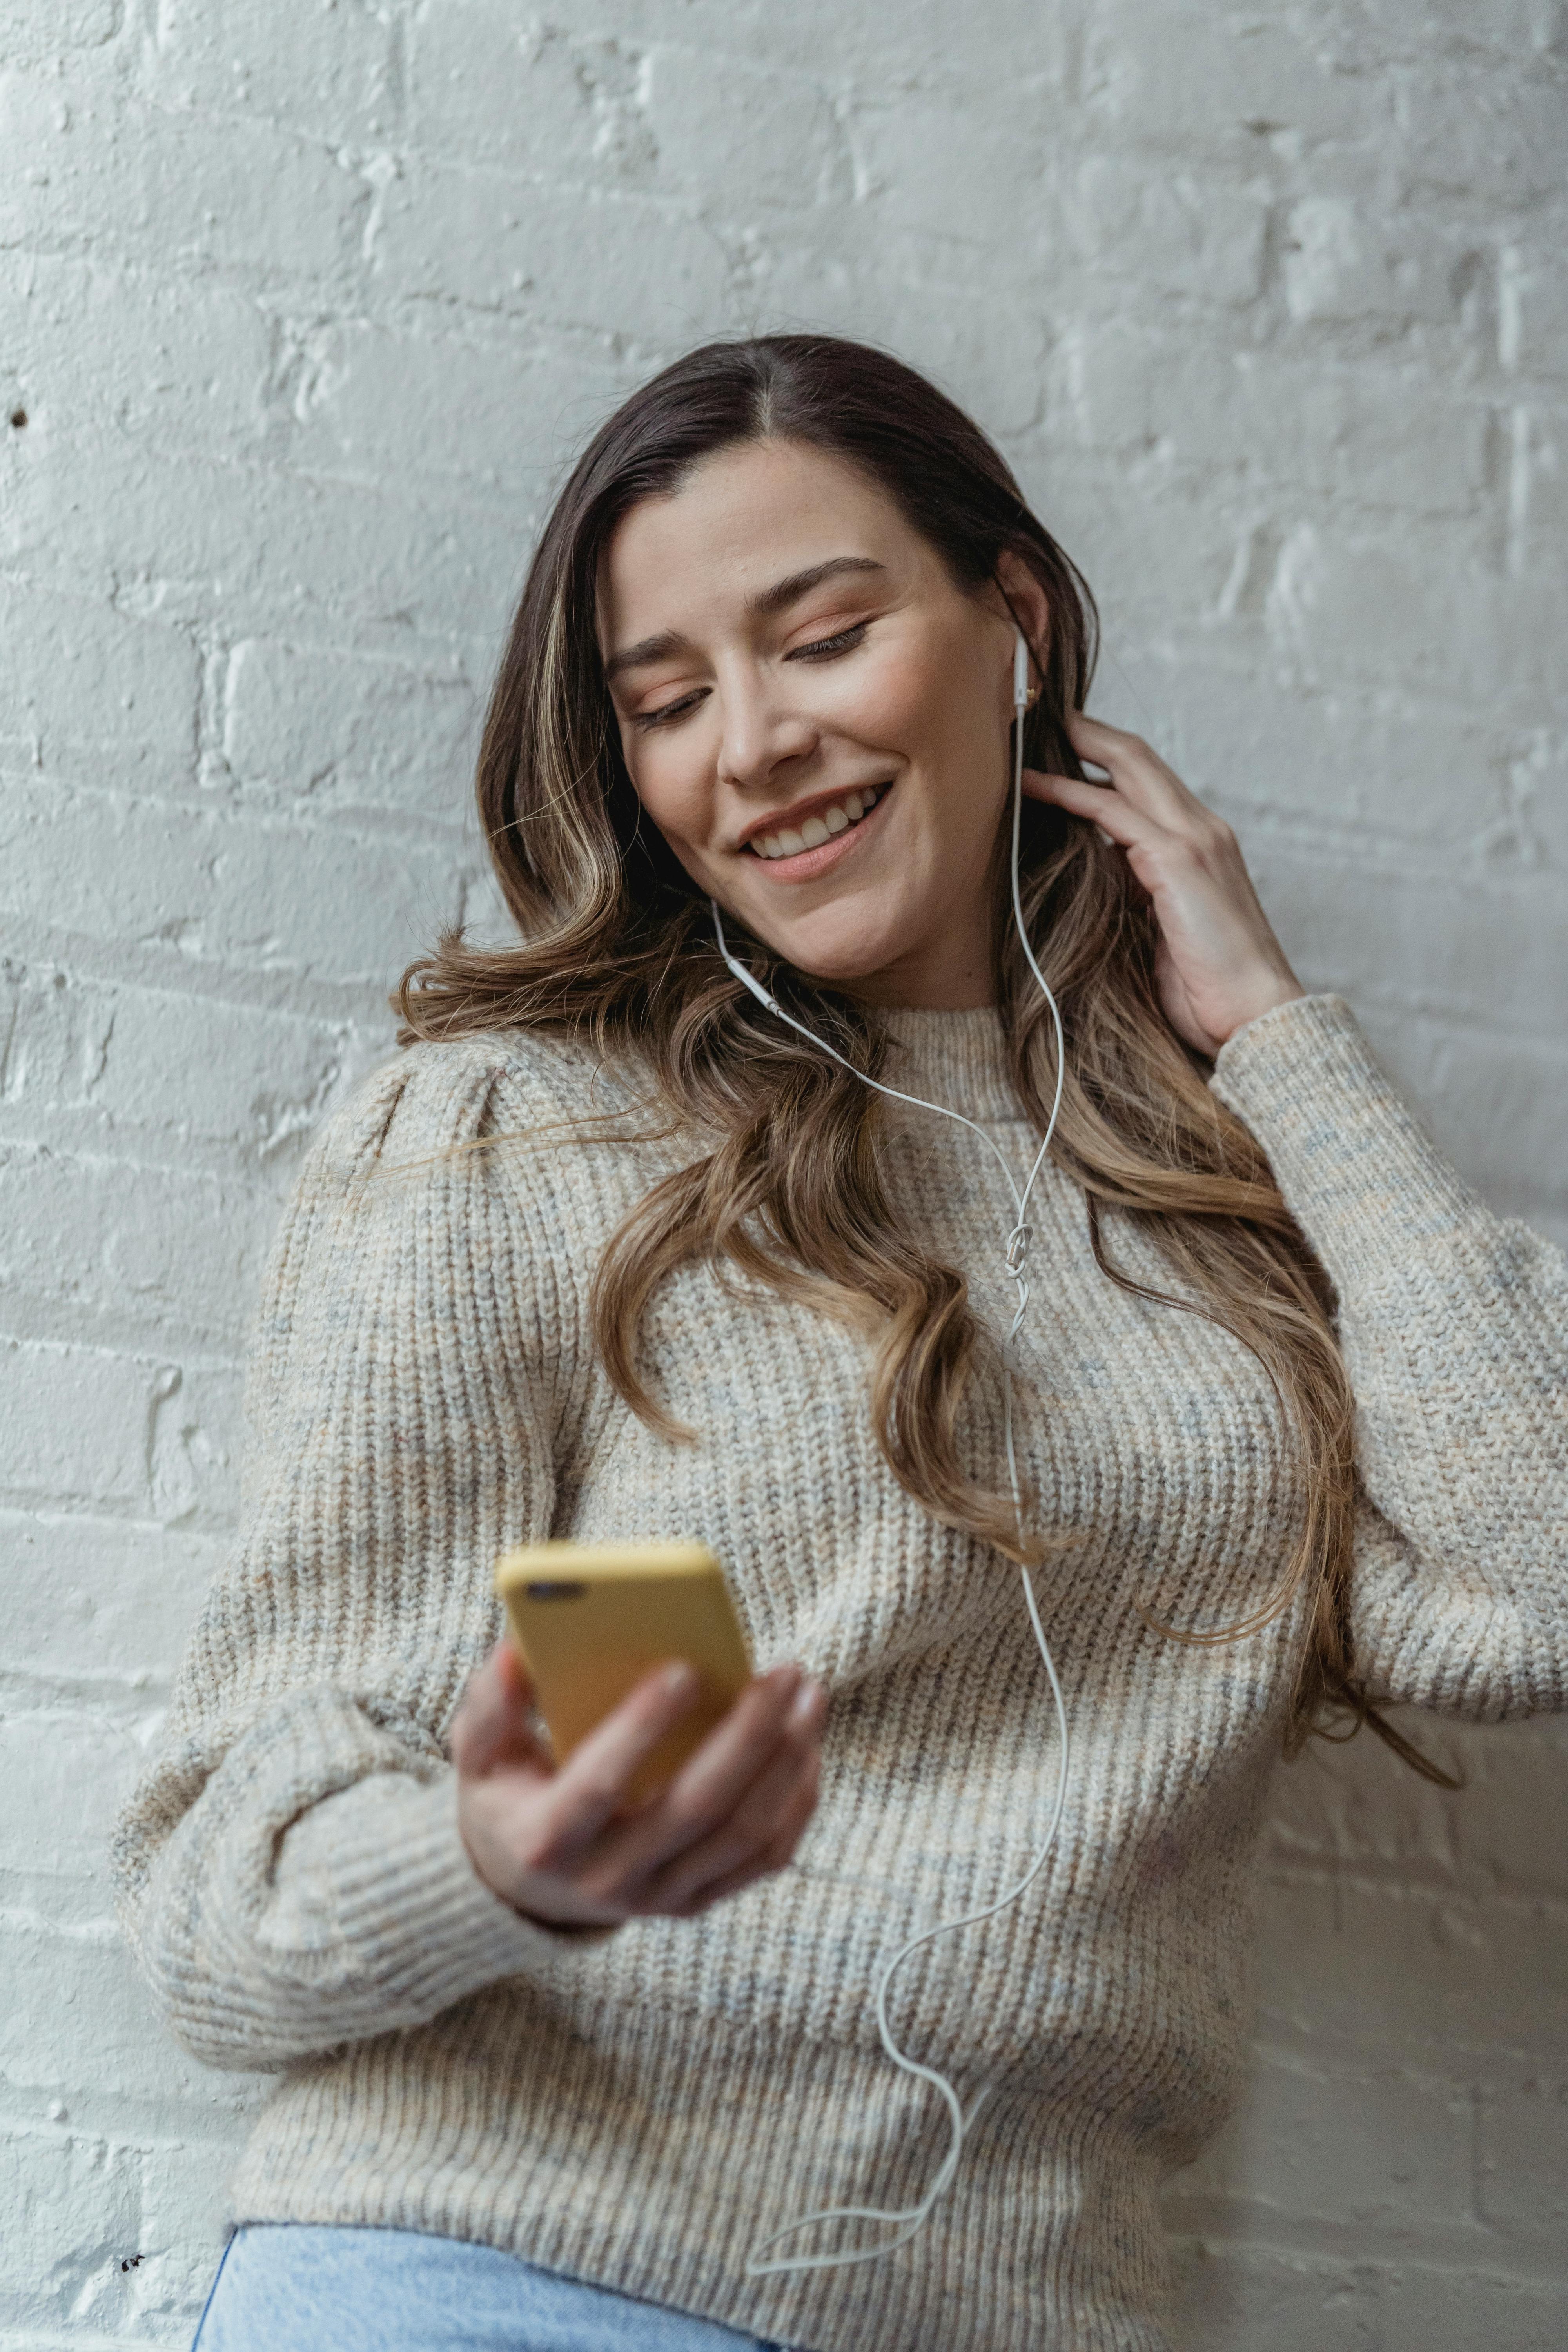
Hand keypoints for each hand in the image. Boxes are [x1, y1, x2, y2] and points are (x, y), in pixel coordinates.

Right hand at [452, 1641, 825, 1928]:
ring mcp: (657, 1896)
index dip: (639, 1729)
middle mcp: (605, 1878)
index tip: (684, 1669)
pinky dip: (795, 1803)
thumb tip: (516, 1651)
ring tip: (808, 1696)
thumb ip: (493, 1704)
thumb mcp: (480, 1753)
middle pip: (694, 1808)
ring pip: (741, 1833)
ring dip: (786, 1761)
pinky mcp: (695, 1901)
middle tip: (784, 1673)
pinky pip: (763, 1858)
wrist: (523, 1887)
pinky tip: (807, 1748)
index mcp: (546, 1838)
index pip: (598, 1784)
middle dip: (748, 1736)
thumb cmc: (508, 1797)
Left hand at [1024, 714, 1304, 1055]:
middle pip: (1139, 757)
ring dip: (1076, 747)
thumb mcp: (1162, 928)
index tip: (1060, 745)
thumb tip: (1096, 881)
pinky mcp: (1178, 861)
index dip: (1106, 755)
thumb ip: (1137, 894)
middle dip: (1088, 731)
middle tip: (1038, 716)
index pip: (1150, 780)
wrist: (1254, 1017)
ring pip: (1129, 769)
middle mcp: (1203, 829)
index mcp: (1202, 844)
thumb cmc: (1207, 988)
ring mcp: (1195, 840)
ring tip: (1026, 736)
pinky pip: (1114, 812)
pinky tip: (1035, 783)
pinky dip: (1072, 792)